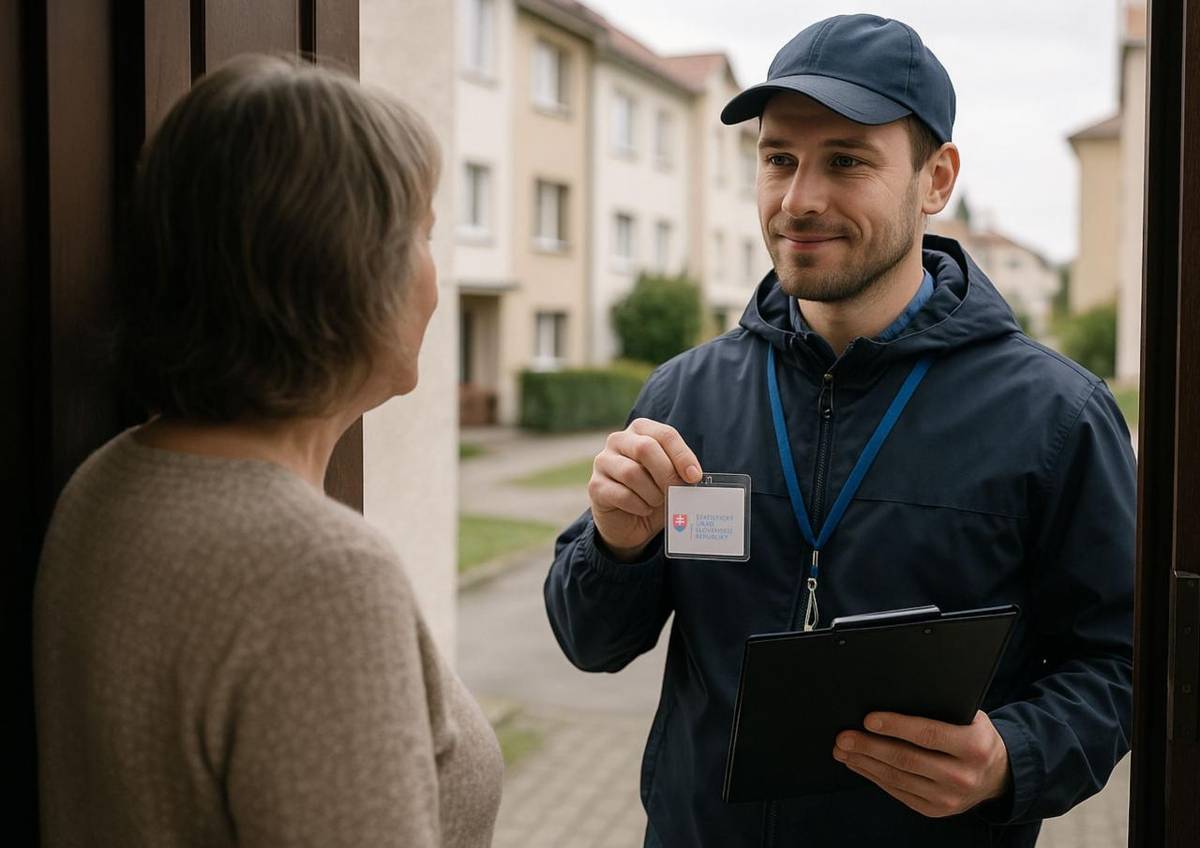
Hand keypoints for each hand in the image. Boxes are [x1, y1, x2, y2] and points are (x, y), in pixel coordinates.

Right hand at [588, 418, 701, 560]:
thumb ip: (680, 473)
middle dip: (666, 473)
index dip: (682, 456)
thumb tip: (693, 477)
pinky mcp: (595, 485)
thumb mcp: (670, 479)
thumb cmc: (653, 493)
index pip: (665, 434)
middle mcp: (618, 440)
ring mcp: (603, 461)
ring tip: (657, 502)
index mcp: (641, 430)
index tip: (694, 477)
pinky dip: (639, 505)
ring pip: (632, 473)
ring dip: (652, 493)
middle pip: (646, 448)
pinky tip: (643, 509)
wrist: (630, 522)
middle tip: (676, 491)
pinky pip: (621, 494)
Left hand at [832, 710, 1010, 817]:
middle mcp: (963, 775)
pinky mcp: (935, 810)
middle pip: (907, 759)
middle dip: (870, 746)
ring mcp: (949, 797)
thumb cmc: (975, 736)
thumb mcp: (970, 717)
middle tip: (843, 736)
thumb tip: (894, 695)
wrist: (997, 774)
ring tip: (843, 750)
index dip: (896, 726)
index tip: (868, 719)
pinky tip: (859, 764)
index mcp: (973, 746)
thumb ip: (941, 709)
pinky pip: (899, 792)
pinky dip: (874, 777)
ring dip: (865, 763)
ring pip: (898, 778)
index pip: (928, 735)